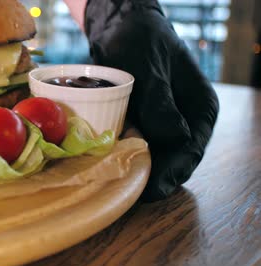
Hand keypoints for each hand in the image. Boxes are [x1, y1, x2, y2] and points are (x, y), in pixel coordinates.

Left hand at [84, 0, 218, 200]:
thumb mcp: (149, 64)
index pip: (191, 149)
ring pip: (151, 159)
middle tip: (128, 197)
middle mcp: (183, 121)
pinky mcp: (138, 125)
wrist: (119, 27)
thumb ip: (159, 99)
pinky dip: (121, 160)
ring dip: (135, 173)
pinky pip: (132, 149)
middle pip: (172, 161)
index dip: (172, 173)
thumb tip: (172, 137)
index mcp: (200, 108)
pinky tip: (105, 170)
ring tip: (115, 190)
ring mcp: (160, 125)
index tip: (153, 190)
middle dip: (151, 179)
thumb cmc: (139, 40)